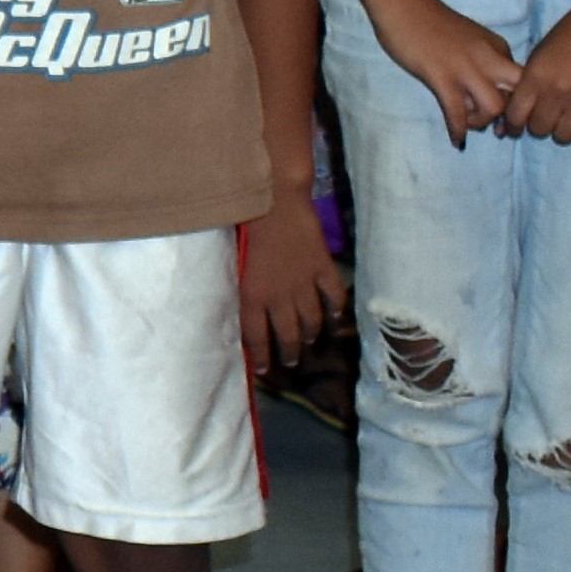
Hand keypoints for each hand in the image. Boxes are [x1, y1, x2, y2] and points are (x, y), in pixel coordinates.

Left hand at [240, 186, 346, 371]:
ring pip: (312, 320)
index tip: (265, 370)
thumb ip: (242, 287)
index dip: (262, 356)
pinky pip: (334, 296)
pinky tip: (336, 317)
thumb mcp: (234, 263)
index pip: (257, 336)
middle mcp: (280, 295)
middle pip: (288, 334)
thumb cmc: (243, 225)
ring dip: (312, 335)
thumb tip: (242, 311)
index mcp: (253, 295)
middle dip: (290, 352)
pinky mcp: (323, 267)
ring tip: (311, 342)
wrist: (274, 200)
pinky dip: (336, 309)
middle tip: (292, 362)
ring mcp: (304, 283)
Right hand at [359, 0, 520, 140]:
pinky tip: (456, 140)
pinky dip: (458, 130)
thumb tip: (483, 98)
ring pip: (493, 107)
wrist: (404, 5)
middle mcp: (489, 59)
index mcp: (499, 47)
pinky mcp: (442, 77)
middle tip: (496, 129)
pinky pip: (457, 112)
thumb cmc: (433, 22)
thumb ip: (484, 63)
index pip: (523, 82)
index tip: (503, 115)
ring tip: (467, 124)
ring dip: (481, 123)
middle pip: (517, 96)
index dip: (516, 103)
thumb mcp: (472, 40)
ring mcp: (466, 68)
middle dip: (510, 117)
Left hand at [498, 0, 570, 145]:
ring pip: (564, 136)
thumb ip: (531, 79)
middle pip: (539, 130)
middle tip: (550, 116)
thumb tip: (522, 106)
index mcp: (535, 75)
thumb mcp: (542, 51)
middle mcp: (555, 90)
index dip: (514, 124)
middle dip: (541, 126)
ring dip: (566, 130)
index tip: (520, 124)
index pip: (514, 117)